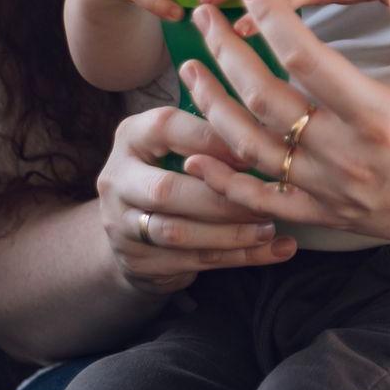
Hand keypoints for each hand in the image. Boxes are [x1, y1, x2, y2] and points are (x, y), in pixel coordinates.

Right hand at [94, 105, 297, 295]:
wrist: (132, 231)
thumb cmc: (175, 171)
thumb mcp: (181, 143)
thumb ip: (213, 134)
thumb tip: (270, 132)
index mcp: (131, 136)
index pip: (167, 128)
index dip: (213, 139)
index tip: (256, 148)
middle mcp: (116, 178)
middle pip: (166, 189)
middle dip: (222, 197)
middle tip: (268, 199)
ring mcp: (121, 224)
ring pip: (177, 232)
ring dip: (231, 232)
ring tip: (270, 228)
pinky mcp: (137, 260)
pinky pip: (191, 261)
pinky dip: (237, 257)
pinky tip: (272, 251)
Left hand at [178, 0, 389, 257]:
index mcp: (382, 116)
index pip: (307, 58)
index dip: (270, 17)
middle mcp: (348, 156)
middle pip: (265, 97)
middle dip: (226, 50)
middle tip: (203, 15)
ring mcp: (333, 190)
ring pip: (252, 147)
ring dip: (213, 105)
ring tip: (191, 66)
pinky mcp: (327, 215)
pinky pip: (263, 201)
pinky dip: (223, 182)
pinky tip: (195, 156)